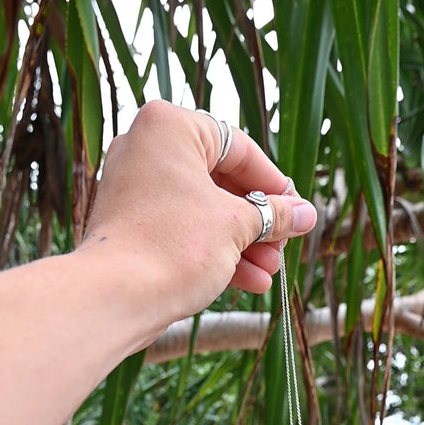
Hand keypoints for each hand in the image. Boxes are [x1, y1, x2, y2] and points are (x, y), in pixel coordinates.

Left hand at [83, 101, 316, 337]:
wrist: (116, 297)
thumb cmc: (174, 247)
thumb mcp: (237, 226)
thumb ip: (276, 215)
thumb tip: (307, 214)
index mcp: (169, 127)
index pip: (239, 148)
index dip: (275, 184)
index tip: (297, 211)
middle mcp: (146, 149)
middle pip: (221, 182)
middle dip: (258, 223)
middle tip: (282, 247)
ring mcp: (134, 190)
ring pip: (203, 212)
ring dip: (242, 244)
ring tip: (269, 273)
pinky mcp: (130, 227)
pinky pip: (182, 231)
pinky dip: (214, 252)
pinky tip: (248, 282)